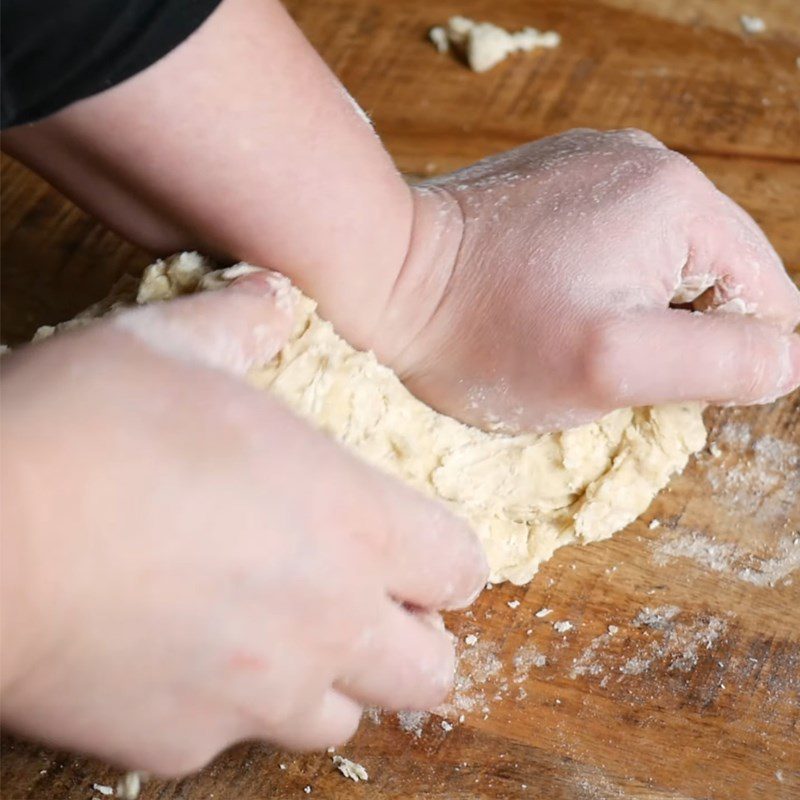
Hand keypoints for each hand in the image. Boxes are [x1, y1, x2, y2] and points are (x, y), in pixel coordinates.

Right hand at [0, 274, 486, 774]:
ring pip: (345, 717)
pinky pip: (240, 736)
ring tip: (285, 629)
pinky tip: (188, 653)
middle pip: (431, 670)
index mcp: (350, 523)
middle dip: (414, 638)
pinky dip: (235, 703)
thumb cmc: (84, 428)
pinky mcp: (185, 744)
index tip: (417, 547)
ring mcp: (259, 695)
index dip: (447, 559)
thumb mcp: (169, 345)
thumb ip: (244, 320)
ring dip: (334, 676)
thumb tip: (272, 292)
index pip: (460, 567)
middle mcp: (325, 622)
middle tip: (371, 602)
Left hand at [377, 128, 799, 432]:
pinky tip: (544, 308)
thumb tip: (787, 358)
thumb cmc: (486, 333)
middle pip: (708, 277)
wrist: (383, 280)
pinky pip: (611, 246)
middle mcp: (644, 165)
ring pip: (657, 265)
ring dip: (630, 314)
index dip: (721, 357)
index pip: (762, 294)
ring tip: (563, 335)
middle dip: (670, 334)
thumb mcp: (612, 365)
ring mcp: (595, 167)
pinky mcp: (556, 184)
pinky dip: (595, 287)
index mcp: (676, 200)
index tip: (654, 385)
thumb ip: (719, 363)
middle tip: (597, 364)